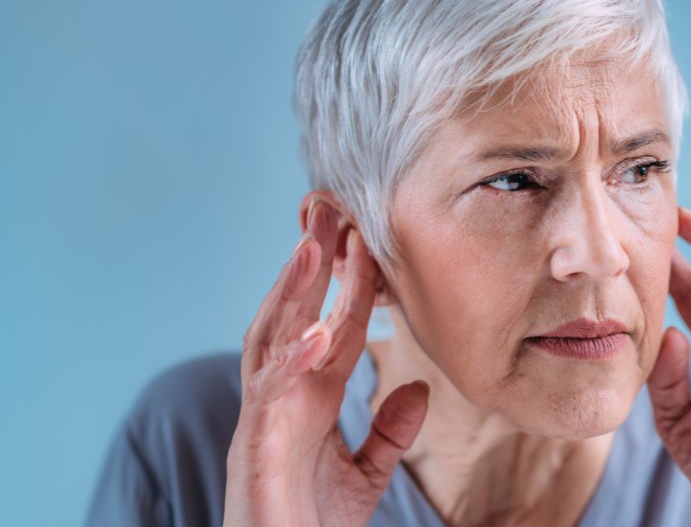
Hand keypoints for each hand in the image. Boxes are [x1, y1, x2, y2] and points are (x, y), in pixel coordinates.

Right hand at [223, 199, 428, 526]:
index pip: (334, 326)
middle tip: (331, 210)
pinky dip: (290, 359)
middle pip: (298, 315)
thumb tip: (419, 388)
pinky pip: (270, 393)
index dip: (352, 284)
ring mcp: (266, 414)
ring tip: (312, 245)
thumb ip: (390, 431)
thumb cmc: (309, 522)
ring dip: (290, 292)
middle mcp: (285, 394)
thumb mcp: (365, 474)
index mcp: (311, 397)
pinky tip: (314, 330)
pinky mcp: (254, 444)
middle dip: (312, 264)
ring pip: (273, 338)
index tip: (369, 237)